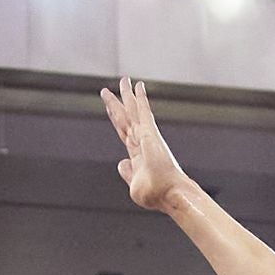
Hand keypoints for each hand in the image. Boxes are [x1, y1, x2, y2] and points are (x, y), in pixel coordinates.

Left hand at [101, 78, 189, 212]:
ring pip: (133, 111)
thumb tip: (121, 162)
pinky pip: (143, 110)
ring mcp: (146, 136)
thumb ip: (127, 172)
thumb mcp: (133, 185)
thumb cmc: (155, 194)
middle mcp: (142, 142)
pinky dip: (141, 98)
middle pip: (125, 119)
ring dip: (127, 95)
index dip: (116, 120)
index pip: (124, 133)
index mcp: (137, 155)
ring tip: (123, 80)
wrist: (168, 193)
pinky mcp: (150, 132)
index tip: (111, 109)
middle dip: (116, 104)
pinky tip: (138, 85)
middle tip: (106, 91)